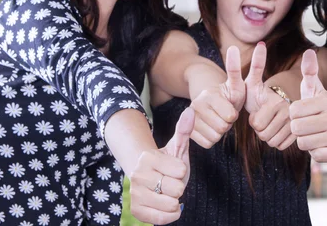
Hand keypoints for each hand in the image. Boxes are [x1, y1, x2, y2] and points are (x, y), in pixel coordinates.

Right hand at [129, 107, 194, 224]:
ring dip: (175, 201)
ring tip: (166, 192)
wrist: (150, 179)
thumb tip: (190, 111)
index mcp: (148, 158)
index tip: (172, 168)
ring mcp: (136, 194)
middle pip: (177, 189)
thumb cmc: (167, 163)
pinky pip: (163, 219)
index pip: (181, 171)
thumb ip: (184, 130)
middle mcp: (138, 176)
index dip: (181, 171)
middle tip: (169, 181)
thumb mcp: (177, 147)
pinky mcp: (136, 211)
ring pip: (171, 205)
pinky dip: (170, 214)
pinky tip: (164, 204)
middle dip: (178, 186)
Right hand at [190, 46, 241, 147]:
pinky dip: (212, 138)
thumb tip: (233, 47)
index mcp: (210, 95)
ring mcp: (190, 118)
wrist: (208, 99)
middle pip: (222, 128)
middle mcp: (197, 105)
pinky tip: (211, 127)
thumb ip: (235, 69)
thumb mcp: (235, 83)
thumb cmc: (227, 93)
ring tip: (218, 119)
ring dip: (220, 131)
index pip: (230, 117)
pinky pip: (208, 143)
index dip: (233, 115)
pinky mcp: (188, 130)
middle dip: (227, 123)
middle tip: (225, 114)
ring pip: (215, 137)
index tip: (231, 107)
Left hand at [245, 43, 295, 149]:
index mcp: (279, 102)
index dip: (254, 120)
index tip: (260, 110)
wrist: (284, 105)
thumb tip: (260, 44)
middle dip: (261, 129)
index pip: (256, 125)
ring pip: (272, 142)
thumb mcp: (256, 81)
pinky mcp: (303, 138)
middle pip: (264, 135)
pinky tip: (281, 132)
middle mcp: (291, 114)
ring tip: (274, 124)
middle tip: (267, 118)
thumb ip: (257, 64)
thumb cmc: (262, 94)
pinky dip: (278, 142)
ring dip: (269, 136)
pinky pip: (280, 146)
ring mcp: (299, 127)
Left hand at [289, 49, 326, 162]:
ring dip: (306, 141)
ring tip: (315, 134)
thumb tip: (308, 52)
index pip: (293, 111)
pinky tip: (323, 144)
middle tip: (307, 126)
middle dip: (298, 129)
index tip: (303, 113)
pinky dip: (316, 153)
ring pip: (304, 143)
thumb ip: (309, 71)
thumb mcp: (313, 88)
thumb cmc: (320, 107)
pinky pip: (316, 156)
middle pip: (297, 129)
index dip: (294, 114)